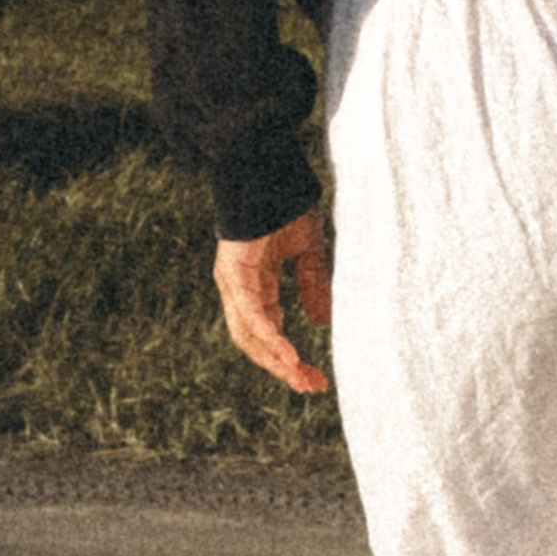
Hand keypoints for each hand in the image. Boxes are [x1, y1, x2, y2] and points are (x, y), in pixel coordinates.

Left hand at [214, 208, 333, 393]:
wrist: (266, 169)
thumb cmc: (285, 202)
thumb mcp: (308, 251)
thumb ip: (312, 286)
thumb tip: (322, 322)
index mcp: (254, 285)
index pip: (269, 331)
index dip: (288, 356)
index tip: (314, 376)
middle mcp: (238, 289)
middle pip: (256, 342)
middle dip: (283, 368)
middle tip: (312, 386)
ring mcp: (234, 283)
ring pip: (251, 336)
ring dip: (277, 361)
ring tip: (304, 379)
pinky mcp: (236, 274)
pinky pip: (254, 315)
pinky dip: (272, 338)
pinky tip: (290, 356)